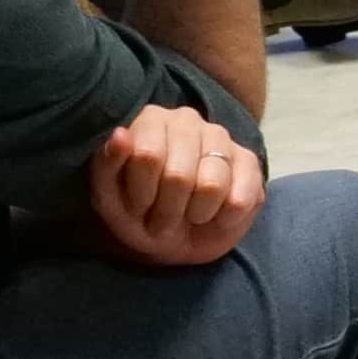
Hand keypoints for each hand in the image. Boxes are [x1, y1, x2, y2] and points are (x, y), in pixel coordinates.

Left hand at [87, 102, 264, 269]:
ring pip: (212, 187)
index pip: (148, 157)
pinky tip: (214, 215)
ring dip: (195, 215)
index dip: (142, 195)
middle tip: (163, 219)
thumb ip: (108, 166)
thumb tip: (121, 134)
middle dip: (168, 211)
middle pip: (179, 176)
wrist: (174, 239)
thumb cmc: (138, 214)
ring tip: (188, 216)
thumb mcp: (109, 197)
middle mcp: (187, 120)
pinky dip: (223, 220)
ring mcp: (222, 138)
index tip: (138, 207)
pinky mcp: (249, 163)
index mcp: (150, 120)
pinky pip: (239, 200)